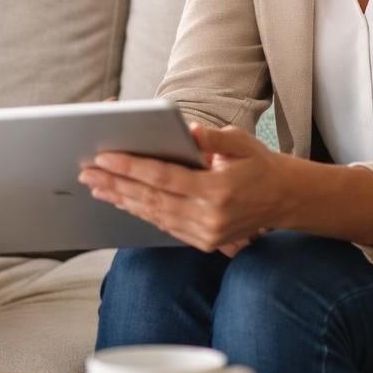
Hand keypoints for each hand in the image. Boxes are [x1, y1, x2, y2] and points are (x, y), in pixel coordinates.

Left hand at [79, 125, 293, 251]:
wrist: (285, 199)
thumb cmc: (260, 164)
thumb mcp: (243, 143)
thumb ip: (214, 138)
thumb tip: (187, 131)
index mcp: (218, 190)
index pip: (164, 178)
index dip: (131, 167)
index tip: (104, 156)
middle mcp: (210, 217)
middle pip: (152, 199)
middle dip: (116, 184)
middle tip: (88, 171)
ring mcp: (206, 233)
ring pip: (154, 215)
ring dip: (122, 199)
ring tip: (96, 185)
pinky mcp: (204, 241)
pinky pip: (164, 226)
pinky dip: (140, 212)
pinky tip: (121, 201)